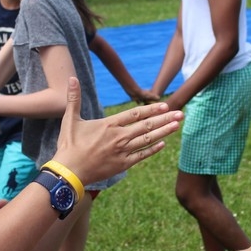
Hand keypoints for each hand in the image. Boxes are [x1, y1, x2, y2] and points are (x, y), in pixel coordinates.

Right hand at [52, 77, 181, 186]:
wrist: (69, 172)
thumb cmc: (69, 146)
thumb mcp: (70, 119)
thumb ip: (74, 99)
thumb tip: (72, 78)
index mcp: (108, 125)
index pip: (135, 114)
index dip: (151, 109)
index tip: (164, 105)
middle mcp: (119, 137)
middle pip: (146, 126)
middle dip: (165, 119)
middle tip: (181, 114)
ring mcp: (122, 151)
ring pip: (147, 140)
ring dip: (163, 132)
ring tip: (177, 126)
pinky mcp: (122, 164)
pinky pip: (141, 156)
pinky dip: (152, 150)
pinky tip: (162, 144)